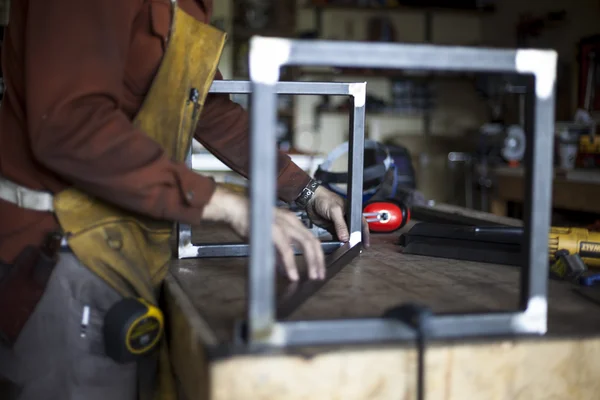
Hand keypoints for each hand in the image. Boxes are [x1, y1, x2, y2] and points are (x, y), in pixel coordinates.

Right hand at [201, 186, 324, 280]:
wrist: (235, 209)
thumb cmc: (249, 222)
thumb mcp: (269, 238)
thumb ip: (279, 253)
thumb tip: (286, 269)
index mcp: (292, 220)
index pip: (311, 238)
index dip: (317, 255)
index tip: (319, 268)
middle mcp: (292, 221)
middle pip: (313, 241)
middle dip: (318, 260)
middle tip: (319, 276)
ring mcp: (284, 224)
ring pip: (306, 244)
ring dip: (311, 262)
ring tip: (312, 276)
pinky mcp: (274, 230)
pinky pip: (286, 250)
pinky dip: (291, 264)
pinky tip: (293, 275)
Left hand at [305, 186, 370, 247]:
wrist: (310, 200)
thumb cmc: (324, 199)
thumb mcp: (335, 210)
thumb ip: (341, 224)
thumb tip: (345, 237)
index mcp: (352, 211)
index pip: (362, 224)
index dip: (365, 234)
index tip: (365, 244)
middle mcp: (347, 218)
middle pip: (354, 232)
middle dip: (355, 239)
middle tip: (356, 248)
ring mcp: (339, 224)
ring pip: (345, 235)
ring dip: (346, 242)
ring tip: (346, 248)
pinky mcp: (331, 228)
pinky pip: (336, 237)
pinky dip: (337, 241)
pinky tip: (338, 245)